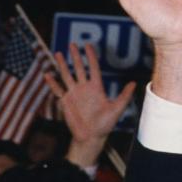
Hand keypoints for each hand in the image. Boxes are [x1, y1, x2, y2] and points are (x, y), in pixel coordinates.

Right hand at [45, 43, 135, 166]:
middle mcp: (84, 88)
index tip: (87, 45)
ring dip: (62, 65)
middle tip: (72, 44)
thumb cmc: (105, 124)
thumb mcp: (116, 109)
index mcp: (96, 87)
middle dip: (75, 56)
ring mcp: (74, 94)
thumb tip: (134, 83)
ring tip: (58, 53)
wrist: (91, 137)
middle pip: (78, 68)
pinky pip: (58, 90)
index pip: (93, 67)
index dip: (90, 56)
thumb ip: (124, 96)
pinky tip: (47, 75)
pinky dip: (52, 83)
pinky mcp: (66, 102)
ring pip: (67, 75)